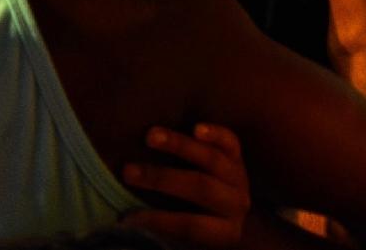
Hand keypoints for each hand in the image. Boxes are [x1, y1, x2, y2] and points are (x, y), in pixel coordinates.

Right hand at [121, 123, 251, 246]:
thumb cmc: (201, 229)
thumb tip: (129, 222)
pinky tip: (196, 127)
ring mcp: (239, 178)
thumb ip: (168, 231)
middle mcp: (236, 204)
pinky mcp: (239, 158)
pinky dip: (215, 133)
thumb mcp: (190, 240)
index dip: (159, 221)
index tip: (126, 217)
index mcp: (223, 232)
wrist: (235, 217)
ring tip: (151, 135)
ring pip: (212, 159)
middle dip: (162, 178)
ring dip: (179, 146)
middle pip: (201, 188)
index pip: (191, 226)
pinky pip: (231, 142)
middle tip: (127, 171)